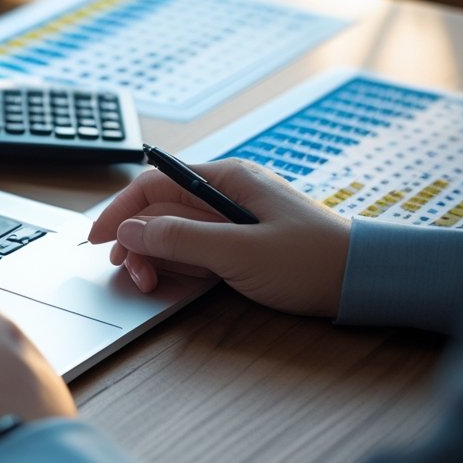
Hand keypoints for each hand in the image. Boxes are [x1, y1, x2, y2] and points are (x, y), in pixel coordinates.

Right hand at [88, 159, 350, 315]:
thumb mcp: (240, 252)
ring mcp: (230, 219)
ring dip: (154, 256)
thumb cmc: (312, 261)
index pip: (153, 185)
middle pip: (158, 210)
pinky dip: (176, 265)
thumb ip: (181, 240)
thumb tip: (130, 232)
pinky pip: (193, 249)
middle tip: (129, 274)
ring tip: (150, 282)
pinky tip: (174, 281)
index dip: (119, 211)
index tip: (96, 240)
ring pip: (172, 233)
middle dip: (136, 241)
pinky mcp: (238, 243)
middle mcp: (224, 194)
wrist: (365, 282)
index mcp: (226, 179)